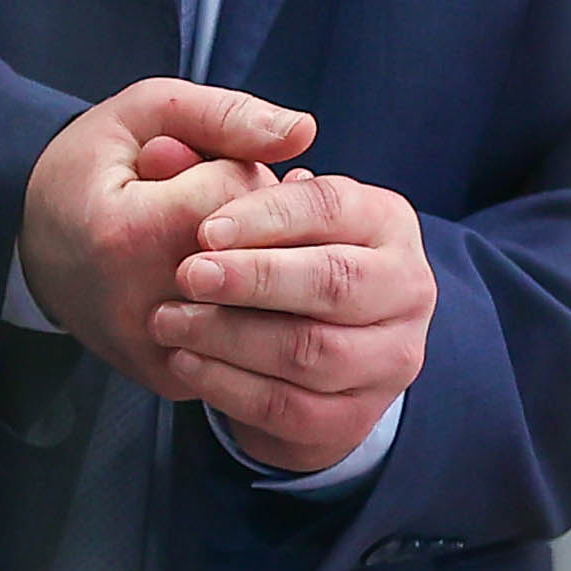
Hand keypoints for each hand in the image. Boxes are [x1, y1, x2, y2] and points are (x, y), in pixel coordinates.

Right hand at [22, 80, 309, 399]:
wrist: (32, 238)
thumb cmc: (93, 165)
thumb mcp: (148, 111)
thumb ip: (228, 115)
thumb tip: (305, 131)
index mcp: (131, 236)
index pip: (242, 194)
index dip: (232, 169)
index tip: (192, 166)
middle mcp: (144, 307)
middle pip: (257, 252)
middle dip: (250, 220)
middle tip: (200, 203)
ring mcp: (159, 352)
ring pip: (260, 300)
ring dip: (250, 262)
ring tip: (203, 239)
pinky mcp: (172, 379)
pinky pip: (245, 341)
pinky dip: (242, 303)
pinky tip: (209, 276)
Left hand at [152, 169, 435, 475]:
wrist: (307, 350)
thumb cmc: (277, 254)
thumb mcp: (258, 205)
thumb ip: (213, 167)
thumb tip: (164, 152)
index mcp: (388, 221)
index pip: (332, 207)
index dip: (265, 217)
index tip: (204, 229)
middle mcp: (407, 287)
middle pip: (333, 282)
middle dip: (254, 278)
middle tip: (187, 274)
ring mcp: (389, 358)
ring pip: (311, 351)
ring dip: (231, 336)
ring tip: (170, 320)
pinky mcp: (356, 418)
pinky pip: (290, 406)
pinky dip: (230, 387)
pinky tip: (185, 362)